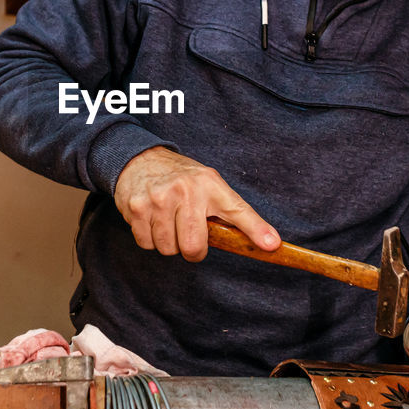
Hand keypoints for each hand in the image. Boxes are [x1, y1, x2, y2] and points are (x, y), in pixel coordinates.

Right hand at [114, 147, 280, 261]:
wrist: (140, 159)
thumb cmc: (182, 179)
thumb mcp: (211, 187)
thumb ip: (235, 215)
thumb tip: (269, 243)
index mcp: (211, 185)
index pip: (238, 211)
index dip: (256, 230)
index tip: (271, 245)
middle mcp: (186, 190)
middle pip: (192, 247)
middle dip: (191, 249)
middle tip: (188, 233)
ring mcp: (159, 198)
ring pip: (168, 248)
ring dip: (168, 242)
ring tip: (168, 221)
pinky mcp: (137, 208)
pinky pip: (146, 243)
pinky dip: (149, 238)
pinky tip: (152, 219)